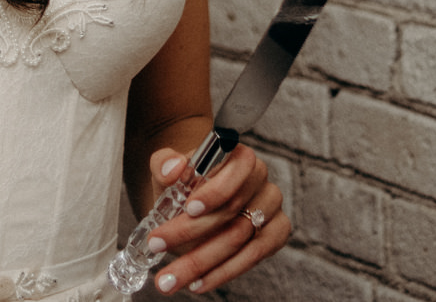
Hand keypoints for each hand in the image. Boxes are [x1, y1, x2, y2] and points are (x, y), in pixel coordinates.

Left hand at [140, 143, 288, 294]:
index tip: (188, 209)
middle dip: (191, 231)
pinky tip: (198, 281)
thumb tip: (173, 168)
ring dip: (201, 261)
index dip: (215, 191)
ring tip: (170, 276)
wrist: (192, 206)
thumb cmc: (184, 185)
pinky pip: (254, 256)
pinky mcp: (277, 233)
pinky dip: (223, 272)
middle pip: (232, 209)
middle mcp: (259, 178)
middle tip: (158, 245)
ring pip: (239, 237)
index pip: (236, 168)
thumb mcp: (167, 172)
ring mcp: (271, 207)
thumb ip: (164, 164)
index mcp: (238, 155)